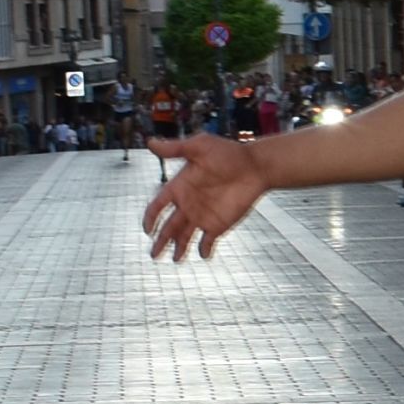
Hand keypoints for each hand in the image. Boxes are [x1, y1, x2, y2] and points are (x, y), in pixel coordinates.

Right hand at [143, 134, 268, 261]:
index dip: (150, 217)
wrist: (257, 166)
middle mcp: (188, 204)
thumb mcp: (200, 147)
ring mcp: (203, 215)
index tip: (147, 229)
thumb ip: (176, 148)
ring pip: (185, 236)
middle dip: (160, 241)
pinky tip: (203, 254)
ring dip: (179, 248)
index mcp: (179, 187)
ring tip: (174, 260)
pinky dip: (205, 249)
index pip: (158, 205)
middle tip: (153, 255)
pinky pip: (208, 240)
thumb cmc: (229, 153)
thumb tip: (150, 143)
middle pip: (169, 226)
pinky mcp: (219, 223)